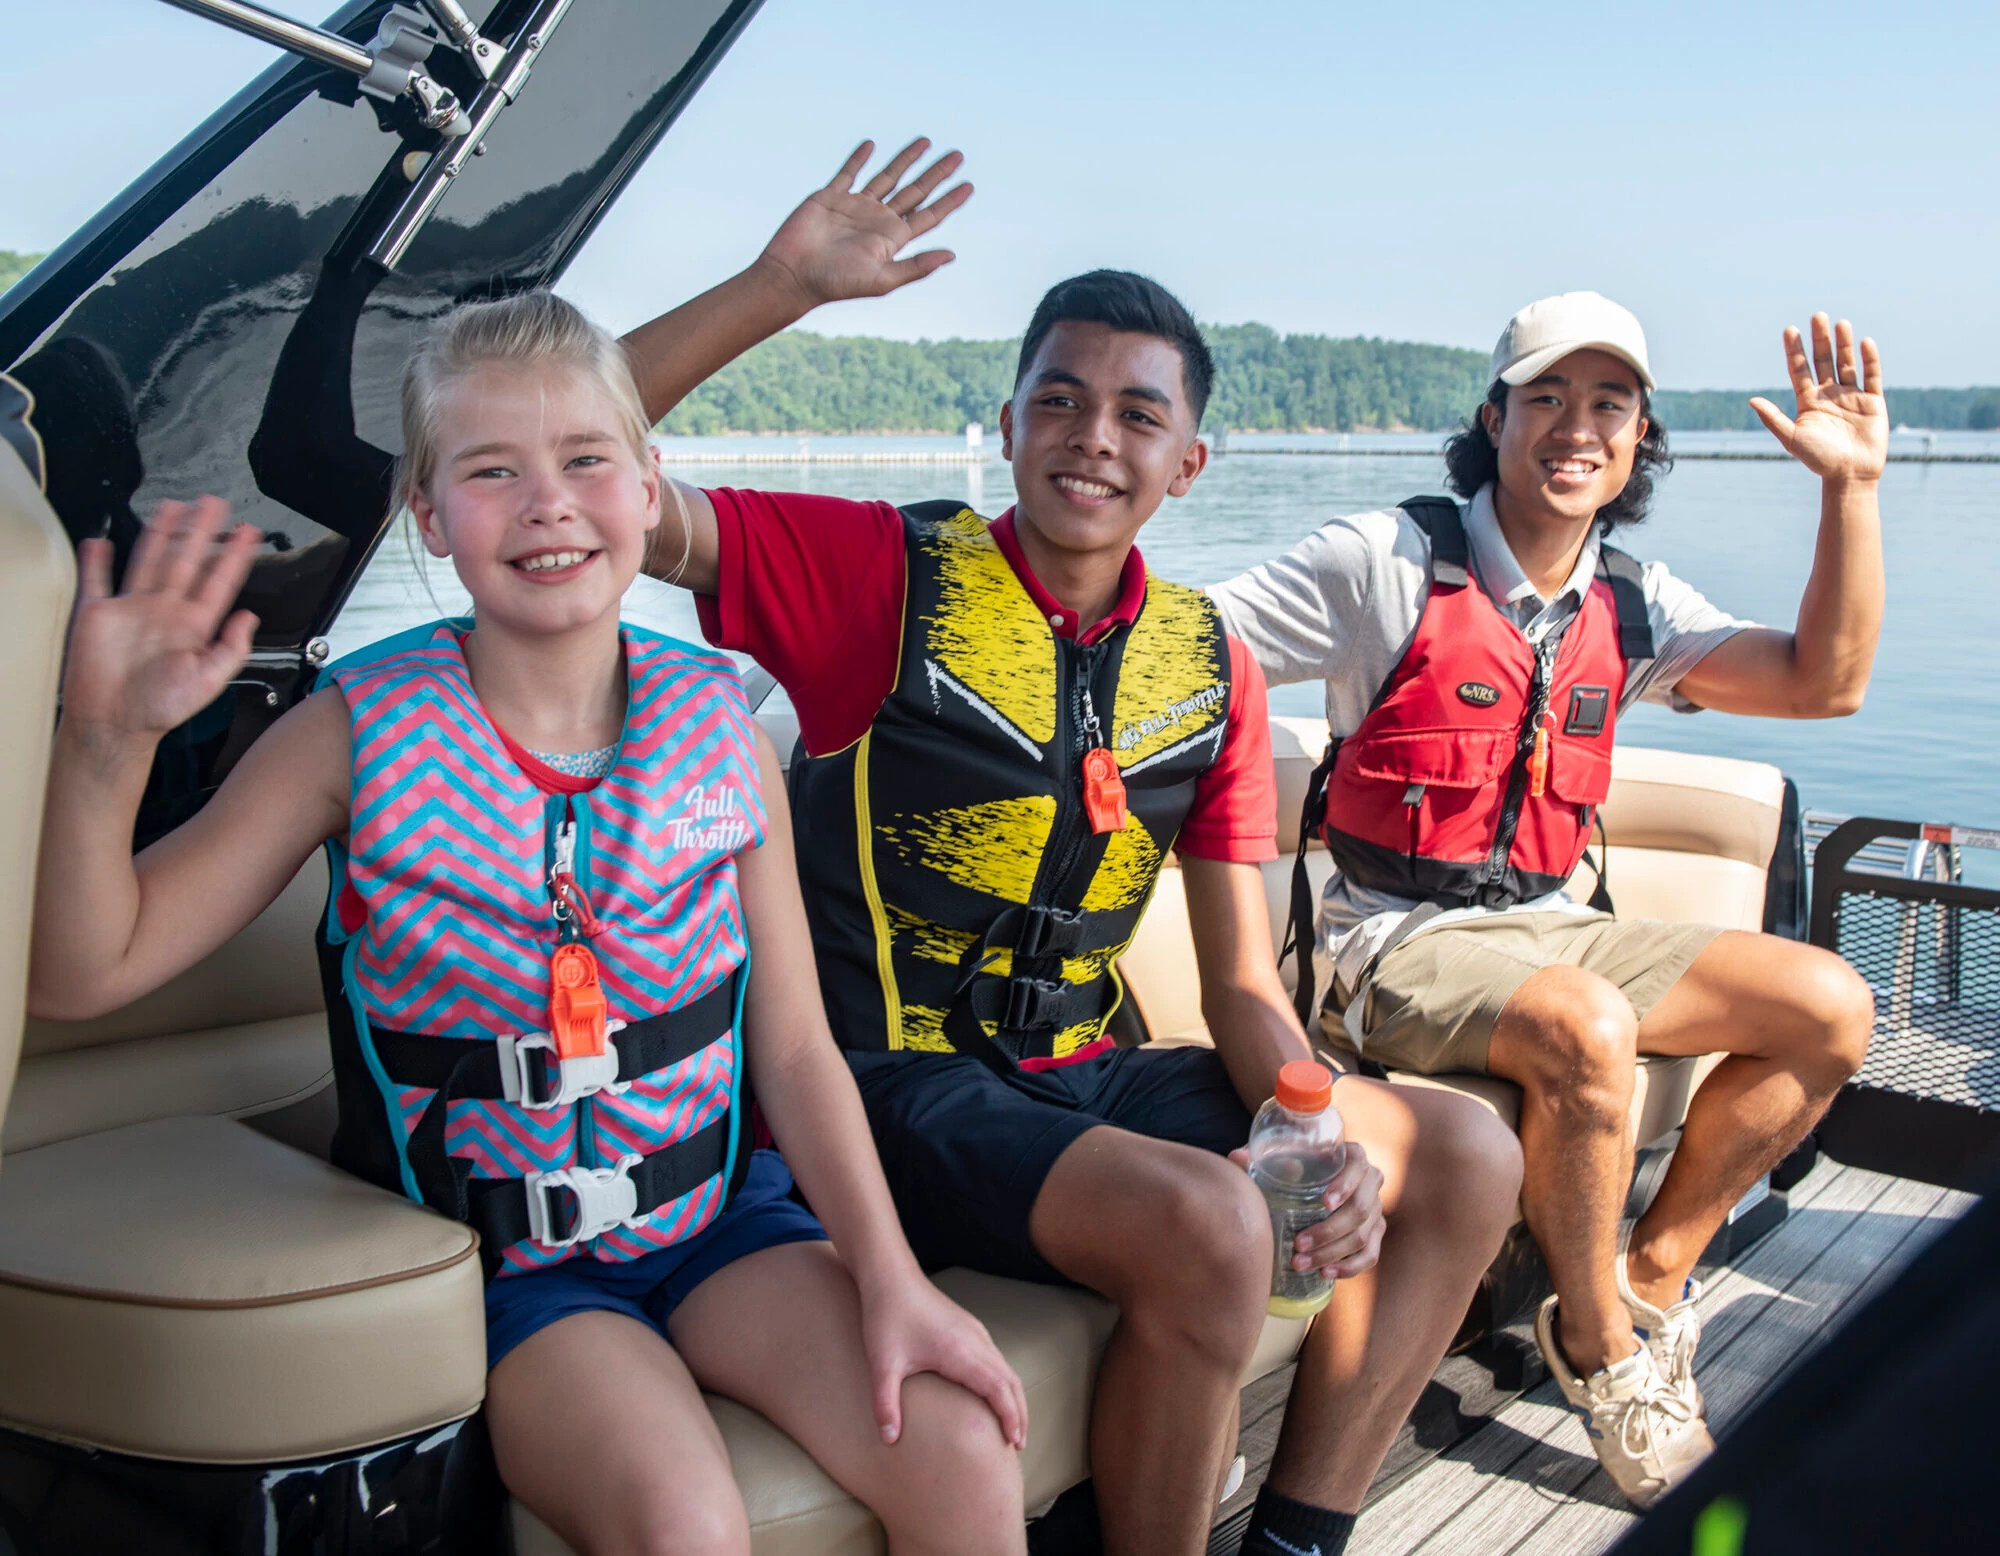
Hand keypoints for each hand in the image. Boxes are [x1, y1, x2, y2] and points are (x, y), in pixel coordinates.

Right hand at [62, 497, 260, 746]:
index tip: (249, 533)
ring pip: (150, 560)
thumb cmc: (161, 709)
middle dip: (202, 531)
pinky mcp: (100, 614)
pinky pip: (98, 580)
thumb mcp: (209, 681)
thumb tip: (249, 617)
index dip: (235, 556)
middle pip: (187, 560)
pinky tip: (102, 541)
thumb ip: (232, 648)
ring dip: (161, 534)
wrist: (117, 724)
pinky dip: (97, 560)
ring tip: (174, 507)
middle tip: (215, 504)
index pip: (220, 581)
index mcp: (194, 625)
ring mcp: (133, 609)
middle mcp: (166, 612)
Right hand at [755, 138, 971, 311]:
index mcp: (892, 239)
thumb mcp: (882, 279)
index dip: (949, 201)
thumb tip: (952, 255)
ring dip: (906, 159)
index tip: (969, 186)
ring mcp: (855, 207)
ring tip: (925, 141)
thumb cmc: (836, 283)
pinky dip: (860, 158)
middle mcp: (878, 220)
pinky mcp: (831, 197)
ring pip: (888, 176)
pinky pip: (848, 173)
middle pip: (915, 191)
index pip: (928, 215)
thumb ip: (916, 266)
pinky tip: (872, 145)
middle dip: (936, 174)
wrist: (793, 275)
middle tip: (958, 156)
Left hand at [860, 1274, 1026, 1450]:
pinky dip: (1004, 1382)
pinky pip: (996, 1359)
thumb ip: (885, 1404)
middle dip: (1019, 1413)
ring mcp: (975, 1332)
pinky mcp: (969, 1327)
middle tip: (1018, 1445)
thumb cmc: (886, 1316)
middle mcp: (975, 1340)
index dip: (1010, 1416)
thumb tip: (889, 1440)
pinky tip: (993, 1395)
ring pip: (1006, 1368)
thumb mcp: (882, 1364)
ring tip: (1011, 1426)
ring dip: (1013, 1397)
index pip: (999, 1388)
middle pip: (1011, 1381)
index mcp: (960, 1351)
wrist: (890, 1275)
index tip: (1014, 1442)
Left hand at [1231, 1139, 1386, 1279]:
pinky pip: (1370, 1255)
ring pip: (1363, 1236)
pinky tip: (1326, 1273)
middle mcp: (1371, 1181)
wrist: (1314, 1181)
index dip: (1345, 1185)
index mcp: (1354, 1156)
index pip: (1358, 1167)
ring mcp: (1376, 1209)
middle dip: (1329, 1231)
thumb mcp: (1280, 1156)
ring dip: (1332, 1254)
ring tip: (1300, 1263)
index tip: (1324, 1202)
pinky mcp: (1375, 1234)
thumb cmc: (1296, 1165)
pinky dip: (1349, 1267)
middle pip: (1361, 1209)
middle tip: (1298, 1243)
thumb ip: (1259, 1156)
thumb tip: (1237, 1157)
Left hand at [1749, 314, 1887, 483]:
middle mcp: (1829, 394)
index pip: (1799, 370)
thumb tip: (1751, 400)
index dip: (1795, 351)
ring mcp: (1852, 396)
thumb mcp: (1792, 439)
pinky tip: (1865, 342)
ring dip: (1843, 344)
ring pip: (1847, 363)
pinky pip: (1872, 376)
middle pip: (1823, 361)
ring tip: (1840, 323)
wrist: (1849, 475)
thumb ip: (1773, 419)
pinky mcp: (1873, 401)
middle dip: (1820, 339)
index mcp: (1808, 402)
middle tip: (1817, 316)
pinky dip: (1870, 359)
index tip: (1789, 330)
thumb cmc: (1818, 460)